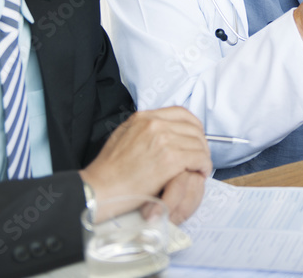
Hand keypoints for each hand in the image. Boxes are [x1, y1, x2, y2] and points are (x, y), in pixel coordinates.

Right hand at [80, 107, 210, 218]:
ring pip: (198, 144)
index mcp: (144, 117)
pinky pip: (199, 158)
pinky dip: (203, 166)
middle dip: (200, 143)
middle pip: (193, 128)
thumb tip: (166, 130)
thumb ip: (145, 129)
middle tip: (199, 157)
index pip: (182, 113)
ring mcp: (164, 140)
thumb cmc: (108, 170)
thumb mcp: (124, 135)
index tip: (196, 138)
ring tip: (199, 168)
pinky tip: (199, 173)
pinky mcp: (170, 159)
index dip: (194, 127)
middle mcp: (155, 124)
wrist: (99, 189)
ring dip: (202, 157)